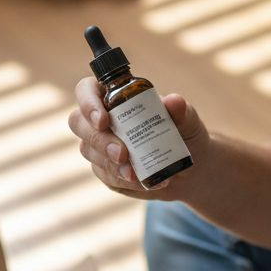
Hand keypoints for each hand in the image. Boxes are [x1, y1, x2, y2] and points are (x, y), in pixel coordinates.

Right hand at [67, 76, 208, 196]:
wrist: (191, 170)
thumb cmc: (186, 135)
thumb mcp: (188, 120)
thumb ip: (181, 110)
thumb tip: (173, 101)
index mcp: (117, 96)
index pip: (87, 90)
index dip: (88, 102)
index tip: (103, 120)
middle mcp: (103, 118)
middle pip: (79, 122)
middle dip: (99, 139)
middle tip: (122, 153)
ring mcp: (100, 145)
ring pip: (89, 151)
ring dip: (110, 164)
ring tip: (135, 174)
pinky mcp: (105, 169)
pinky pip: (104, 174)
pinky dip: (122, 179)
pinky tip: (141, 181)